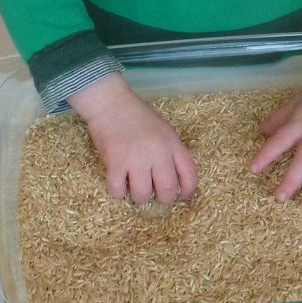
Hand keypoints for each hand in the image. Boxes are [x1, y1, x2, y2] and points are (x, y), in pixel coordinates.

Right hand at [67, 73, 197, 204]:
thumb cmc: (139, 118)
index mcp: (173, 145)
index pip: (190, 176)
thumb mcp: (165, 132)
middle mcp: (158, 154)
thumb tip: (176, 182)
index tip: (181, 195)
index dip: (187, 191)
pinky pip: (118, 191)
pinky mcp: (115, 163)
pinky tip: (119, 183)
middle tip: (155, 195)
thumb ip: (172, 154)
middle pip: (167, 191)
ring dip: (139, 197)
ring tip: (134, 188)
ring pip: (142, 195)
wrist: (111, 103)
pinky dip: (118, 192)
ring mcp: (136, 159)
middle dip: (163, 199)